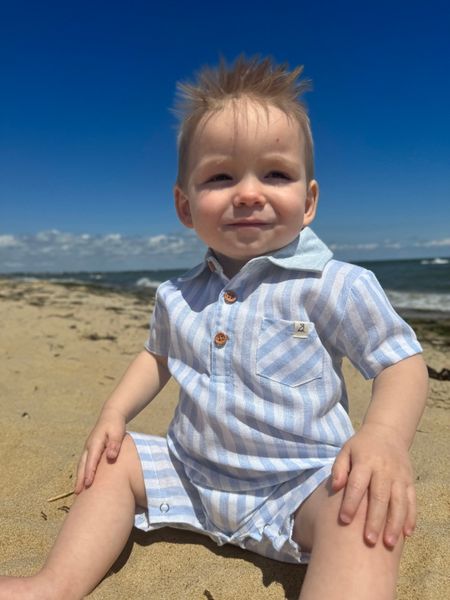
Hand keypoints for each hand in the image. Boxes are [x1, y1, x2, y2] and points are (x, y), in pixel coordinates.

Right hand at [74, 407, 125, 493]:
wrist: (110, 415)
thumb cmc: (116, 425)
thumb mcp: (118, 432)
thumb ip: (115, 444)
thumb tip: (111, 456)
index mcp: (95, 442)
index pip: (91, 460)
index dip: (89, 472)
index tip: (88, 484)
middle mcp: (89, 446)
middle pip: (82, 465)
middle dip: (80, 479)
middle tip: (78, 493)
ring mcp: (88, 448)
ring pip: (81, 465)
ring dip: (79, 477)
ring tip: (78, 492)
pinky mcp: (90, 450)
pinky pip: (84, 463)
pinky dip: (82, 472)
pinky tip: (84, 481)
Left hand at [331, 423, 415, 547]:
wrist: (387, 432)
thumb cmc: (361, 446)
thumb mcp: (346, 450)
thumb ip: (339, 468)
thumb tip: (335, 487)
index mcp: (365, 462)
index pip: (357, 484)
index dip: (350, 503)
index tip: (343, 521)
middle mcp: (384, 470)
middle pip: (380, 497)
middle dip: (375, 520)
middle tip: (369, 541)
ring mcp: (399, 476)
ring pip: (399, 502)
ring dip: (394, 523)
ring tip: (388, 543)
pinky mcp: (409, 481)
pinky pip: (412, 501)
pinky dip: (411, 517)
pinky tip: (407, 534)